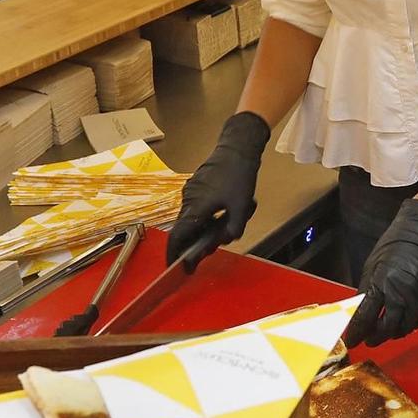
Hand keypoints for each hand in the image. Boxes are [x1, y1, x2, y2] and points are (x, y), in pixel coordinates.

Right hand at [166, 111, 269, 265]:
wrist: (236, 149)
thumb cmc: (238, 176)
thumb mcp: (241, 206)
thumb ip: (233, 228)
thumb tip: (224, 240)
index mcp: (196, 207)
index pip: (178, 237)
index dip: (175, 255)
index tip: (177, 269)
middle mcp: (187, 200)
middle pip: (182, 230)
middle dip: (190, 246)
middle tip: (204, 254)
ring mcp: (190, 192)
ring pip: (189, 219)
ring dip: (198, 231)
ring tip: (216, 234)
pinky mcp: (195, 187)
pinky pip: (194, 209)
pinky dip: (201, 219)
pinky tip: (218, 218)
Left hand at [344, 198, 417, 346]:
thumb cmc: (395, 246)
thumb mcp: (372, 266)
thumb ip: (366, 291)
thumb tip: (357, 312)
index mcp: (381, 283)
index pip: (365, 317)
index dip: (356, 332)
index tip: (351, 339)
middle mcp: (401, 293)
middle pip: (387, 328)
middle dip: (375, 337)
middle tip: (368, 339)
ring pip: (404, 328)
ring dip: (392, 333)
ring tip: (384, 331)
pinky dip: (408, 325)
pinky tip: (401, 323)